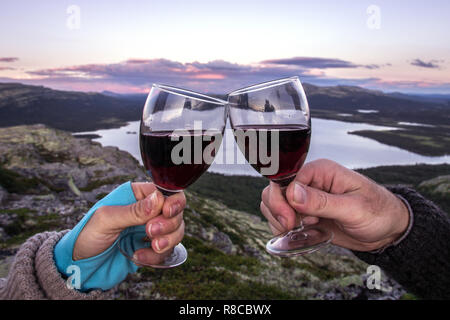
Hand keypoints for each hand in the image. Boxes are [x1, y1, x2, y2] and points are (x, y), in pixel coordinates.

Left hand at [73, 182, 185, 263]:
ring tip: (152, 247)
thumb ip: (133, 210)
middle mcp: (147, 210)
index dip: (172, 201)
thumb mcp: (106, 220)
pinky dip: (156, 256)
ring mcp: (151, 229)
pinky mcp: (151, 247)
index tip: (167, 212)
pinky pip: (166, 251)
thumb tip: (159, 198)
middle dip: (168, 224)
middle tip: (150, 233)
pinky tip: (139, 257)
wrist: (79, 264)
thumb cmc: (87, 235)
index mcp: (136, 195)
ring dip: (167, 241)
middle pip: (175, 212)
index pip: (166, 191)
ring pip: (176, 231)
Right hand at [260, 159, 409, 251]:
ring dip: (280, 221)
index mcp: (321, 171)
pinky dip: (285, 229)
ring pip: (274, 205)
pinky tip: (301, 235)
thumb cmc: (379, 212)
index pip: (286, 178)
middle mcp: (310, 181)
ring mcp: (305, 199)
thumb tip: (293, 194)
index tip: (289, 219)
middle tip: (292, 227)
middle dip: (278, 211)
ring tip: (300, 230)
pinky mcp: (305, 214)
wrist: (387, 231)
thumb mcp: (354, 208)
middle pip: (274, 190)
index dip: (282, 199)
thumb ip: (322, 202)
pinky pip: (282, 218)